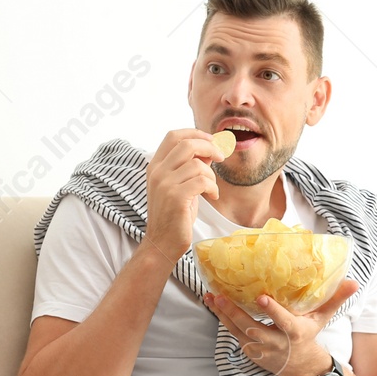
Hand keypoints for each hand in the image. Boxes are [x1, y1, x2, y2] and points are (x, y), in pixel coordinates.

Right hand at [141, 128, 228, 263]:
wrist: (162, 242)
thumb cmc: (175, 214)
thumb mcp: (180, 185)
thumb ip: (190, 166)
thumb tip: (210, 149)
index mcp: (155, 166)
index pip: (173, 136)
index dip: (195, 133)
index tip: (211, 140)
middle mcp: (157, 172)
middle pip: (186, 144)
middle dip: (209, 147)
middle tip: (221, 157)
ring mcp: (165, 184)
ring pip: (198, 164)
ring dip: (211, 175)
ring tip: (211, 188)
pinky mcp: (176, 197)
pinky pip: (202, 181)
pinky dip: (213, 187)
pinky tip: (212, 196)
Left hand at [202, 278, 360, 375]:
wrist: (300, 368)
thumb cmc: (309, 335)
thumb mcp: (323, 319)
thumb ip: (335, 300)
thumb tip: (353, 282)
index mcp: (295, 333)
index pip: (283, 322)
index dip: (272, 311)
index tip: (261, 297)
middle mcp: (276, 343)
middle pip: (251, 328)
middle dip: (234, 312)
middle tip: (219, 295)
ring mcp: (261, 349)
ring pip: (237, 332)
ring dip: (222, 315)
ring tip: (210, 296)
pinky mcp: (250, 351)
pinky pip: (233, 334)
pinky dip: (222, 320)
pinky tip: (213, 304)